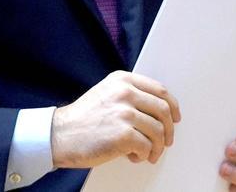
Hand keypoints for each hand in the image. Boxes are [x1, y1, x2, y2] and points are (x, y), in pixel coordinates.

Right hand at [51, 70, 180, 168]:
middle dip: (168, 130)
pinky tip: (134, 156)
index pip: (160, 90)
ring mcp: (124, 112)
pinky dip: (144, 155)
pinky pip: (147, 146)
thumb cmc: (82, 119)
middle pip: (164, 110)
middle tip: (165, 141)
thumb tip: (158, 112)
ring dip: (156, 147)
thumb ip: (130, 95)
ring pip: (158, 131)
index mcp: (122, 80)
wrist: (60, 135)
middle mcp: (125, 93)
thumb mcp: (106, 94)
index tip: (175, 118)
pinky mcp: (123, 134)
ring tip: (148, 153)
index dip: (172, 106)